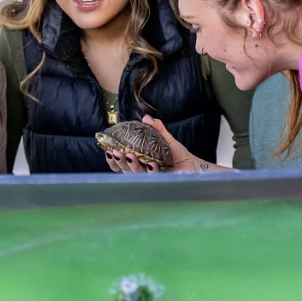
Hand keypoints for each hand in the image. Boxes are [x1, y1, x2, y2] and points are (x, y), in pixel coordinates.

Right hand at [103, 117, 226, 173]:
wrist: (192, 166)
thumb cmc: (177, 155)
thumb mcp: (165, 139)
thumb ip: (156, 129)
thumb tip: (147, 117)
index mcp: (138, 161)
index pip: (120, 163)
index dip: (112, 158)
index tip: (108, 149)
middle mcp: (141, 171)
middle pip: (123, 169)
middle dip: (118, 161)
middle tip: (117, 152)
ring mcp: (149, 178)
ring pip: (134, 174)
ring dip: (131, 166)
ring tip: (130, 156)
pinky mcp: (159, 183)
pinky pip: (151, 178)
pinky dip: (150, 171)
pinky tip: (151, 165)